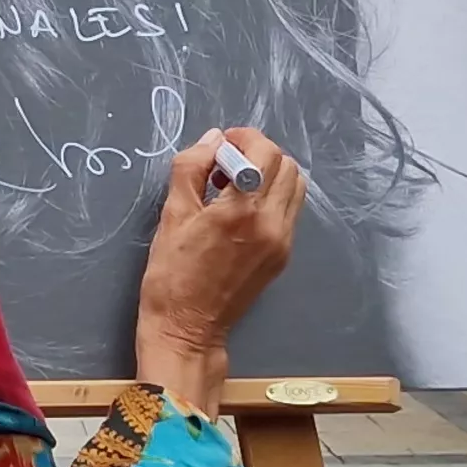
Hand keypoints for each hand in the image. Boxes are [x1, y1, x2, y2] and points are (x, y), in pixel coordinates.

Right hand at [133, 128, 306, 390]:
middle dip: (258, 153)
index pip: (264, 153)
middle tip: (226, 163)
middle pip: (286, 165)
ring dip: (269, 174)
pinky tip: (241, 209)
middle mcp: (271, 223)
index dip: (243, 139)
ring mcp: (282, 241)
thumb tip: (213, 139)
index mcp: (241, 210)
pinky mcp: (283, 256)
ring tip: (235, 185)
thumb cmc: (172, 274)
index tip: (220, 146)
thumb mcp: (172, 214)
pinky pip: (288, 211)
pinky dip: (271, 197)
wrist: (188, 328)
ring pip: (294, 187)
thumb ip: (192, 167)